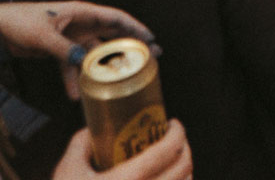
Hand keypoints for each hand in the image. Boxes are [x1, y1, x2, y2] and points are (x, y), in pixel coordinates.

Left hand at [0, 1, 156, 99]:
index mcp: (83, 12)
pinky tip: (75, 94)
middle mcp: (82, 24)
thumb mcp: (43, 35)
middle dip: (129, 47)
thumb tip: (84, 62)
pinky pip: (73, 65)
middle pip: (112, 35)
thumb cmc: (21, 21)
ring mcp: (73, 37)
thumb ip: (64, 49)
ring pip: (94, 53)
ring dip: (102, 68)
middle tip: (149, 58)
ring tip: (117, 82)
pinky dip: (75, 78)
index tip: (151, 39)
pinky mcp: (61, 49)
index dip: (135, 28)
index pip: (116, 18)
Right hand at [52, 120, 191, 179]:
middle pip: (183, 166)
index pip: (167, 150)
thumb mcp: (66, 172)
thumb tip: (92, 130)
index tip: (173, 124)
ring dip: (186, 170)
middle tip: (175, 139)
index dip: (177, 132)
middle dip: (185, 147)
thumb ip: (80, 145)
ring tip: (174, 161)